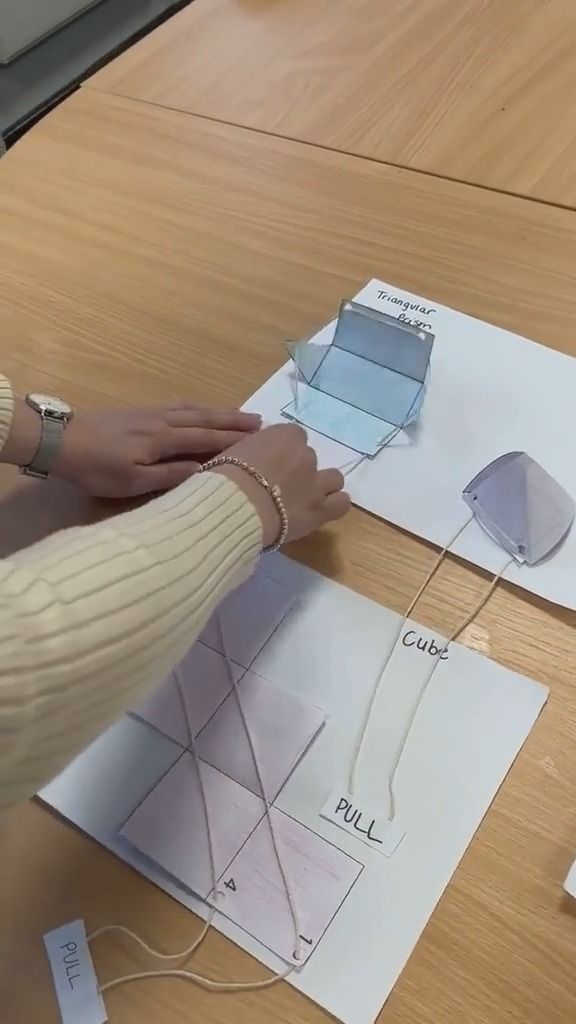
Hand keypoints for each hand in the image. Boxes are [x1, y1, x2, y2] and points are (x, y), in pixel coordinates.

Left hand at [52, 403, 261, 496]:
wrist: (61, 440)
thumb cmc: (97, 468)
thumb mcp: (134, 481)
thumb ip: (172, 475)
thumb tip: (207, 472)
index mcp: (165, 439)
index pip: (208, 438)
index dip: (236, 439)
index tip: (262, 439)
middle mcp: (163, 420)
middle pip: (206, 418)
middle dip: (234, 420)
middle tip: (262, 422)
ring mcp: (151, 412)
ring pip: (194, 409)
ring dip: (219, 412)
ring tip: (240, 415)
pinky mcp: (140, 411)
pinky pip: (180, 406)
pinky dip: (198, 408)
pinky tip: (201, 411)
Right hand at [212, 424, 350, 546]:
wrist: (234, 509)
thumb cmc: (224, 479)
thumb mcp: (230, 454)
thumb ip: (249, 452)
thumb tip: (250, 456)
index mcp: (283, 436)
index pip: (293, 435)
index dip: (283, 449)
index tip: (271, 462)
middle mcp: (305, 455)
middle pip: (309, 457)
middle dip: (298, 469)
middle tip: (281, 485)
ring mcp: (316, 483)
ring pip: (333, 477)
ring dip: (322, 485)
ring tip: (305, 498)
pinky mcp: (320, 510)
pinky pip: (341, 504)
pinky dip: (334, 505)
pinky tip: (323, 510)